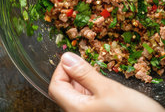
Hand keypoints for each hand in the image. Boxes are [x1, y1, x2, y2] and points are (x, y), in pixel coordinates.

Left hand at [48, 52, 164, 111]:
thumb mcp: (109, 89)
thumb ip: (85, 74)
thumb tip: (67, 58)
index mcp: (75, 109)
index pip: (55, 86)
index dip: (62, 68)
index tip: (74, 57)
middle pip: (65, 91)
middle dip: (73, 73)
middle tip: (88, 62)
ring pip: (77, 96)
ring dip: (84, 81)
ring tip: (97, 73)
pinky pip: (88, 101)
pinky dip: (93, 90)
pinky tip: (104, 85)